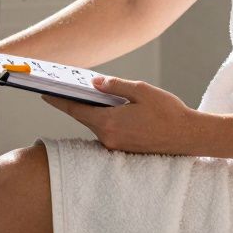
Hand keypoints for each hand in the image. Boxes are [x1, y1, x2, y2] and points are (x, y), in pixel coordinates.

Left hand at [41, 76, 199, 155]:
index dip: (58, 100)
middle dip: (74, 103)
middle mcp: (109, 138)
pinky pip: (107, 132)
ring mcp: (116, 146)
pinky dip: (103, 120)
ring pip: (96, 125)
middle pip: (84, 117)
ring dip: (91, 112)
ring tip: (88, 95)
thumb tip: (94, 82)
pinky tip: (108, 109)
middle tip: (63, 89)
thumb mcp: (140, 91)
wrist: (188, 136)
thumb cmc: (167, 112)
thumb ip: (115, 86)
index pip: (76, 109)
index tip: (44, 93)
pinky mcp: (124, 150)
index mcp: (109, 122)